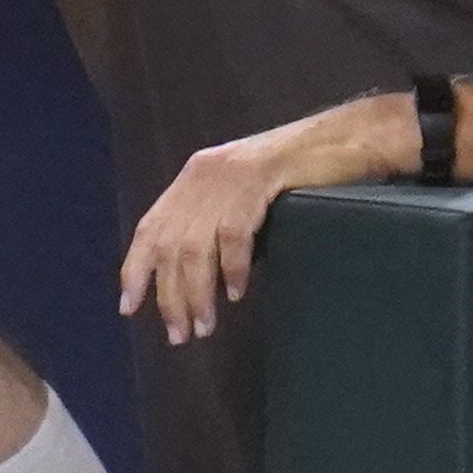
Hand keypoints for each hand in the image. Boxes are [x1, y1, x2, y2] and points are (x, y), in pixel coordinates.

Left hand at [118, 94, 411, 345]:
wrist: (344, 138)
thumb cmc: (298, 174)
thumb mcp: (243, 192)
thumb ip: (216, 220)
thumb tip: (199, 277)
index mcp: (194, 176)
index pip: (150, 228)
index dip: (136, 269)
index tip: (129, 308)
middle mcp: (202, 174)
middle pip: (170, 245)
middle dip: (170, 296)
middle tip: (179, 335)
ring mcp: (230, 175)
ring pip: (196, 246)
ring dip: (197, 294)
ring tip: (204, 326)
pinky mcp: (260, 180)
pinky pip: (234, 234)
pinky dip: (232, 269)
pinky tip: (236, 293)